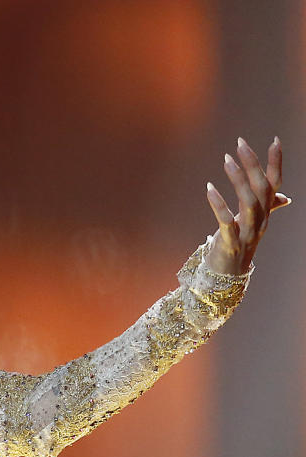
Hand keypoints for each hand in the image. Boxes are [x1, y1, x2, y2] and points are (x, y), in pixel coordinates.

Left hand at [205, 136, 289, 274]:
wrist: (226, 278)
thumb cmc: (236, 245)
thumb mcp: (252, 224)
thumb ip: (267, 209)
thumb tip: (284, 198)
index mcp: (265, 214)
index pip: (275, 184)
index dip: (276, 163)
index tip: (275, 140)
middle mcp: (260, 221)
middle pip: (262, 189)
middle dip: (253, 164)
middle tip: (240, 143)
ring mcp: (246, 233)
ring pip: (249, 203)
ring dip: (238, 180)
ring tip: (226, 160)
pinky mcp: (230, 244)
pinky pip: (226, 222)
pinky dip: (218, 204)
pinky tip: (209, 188)